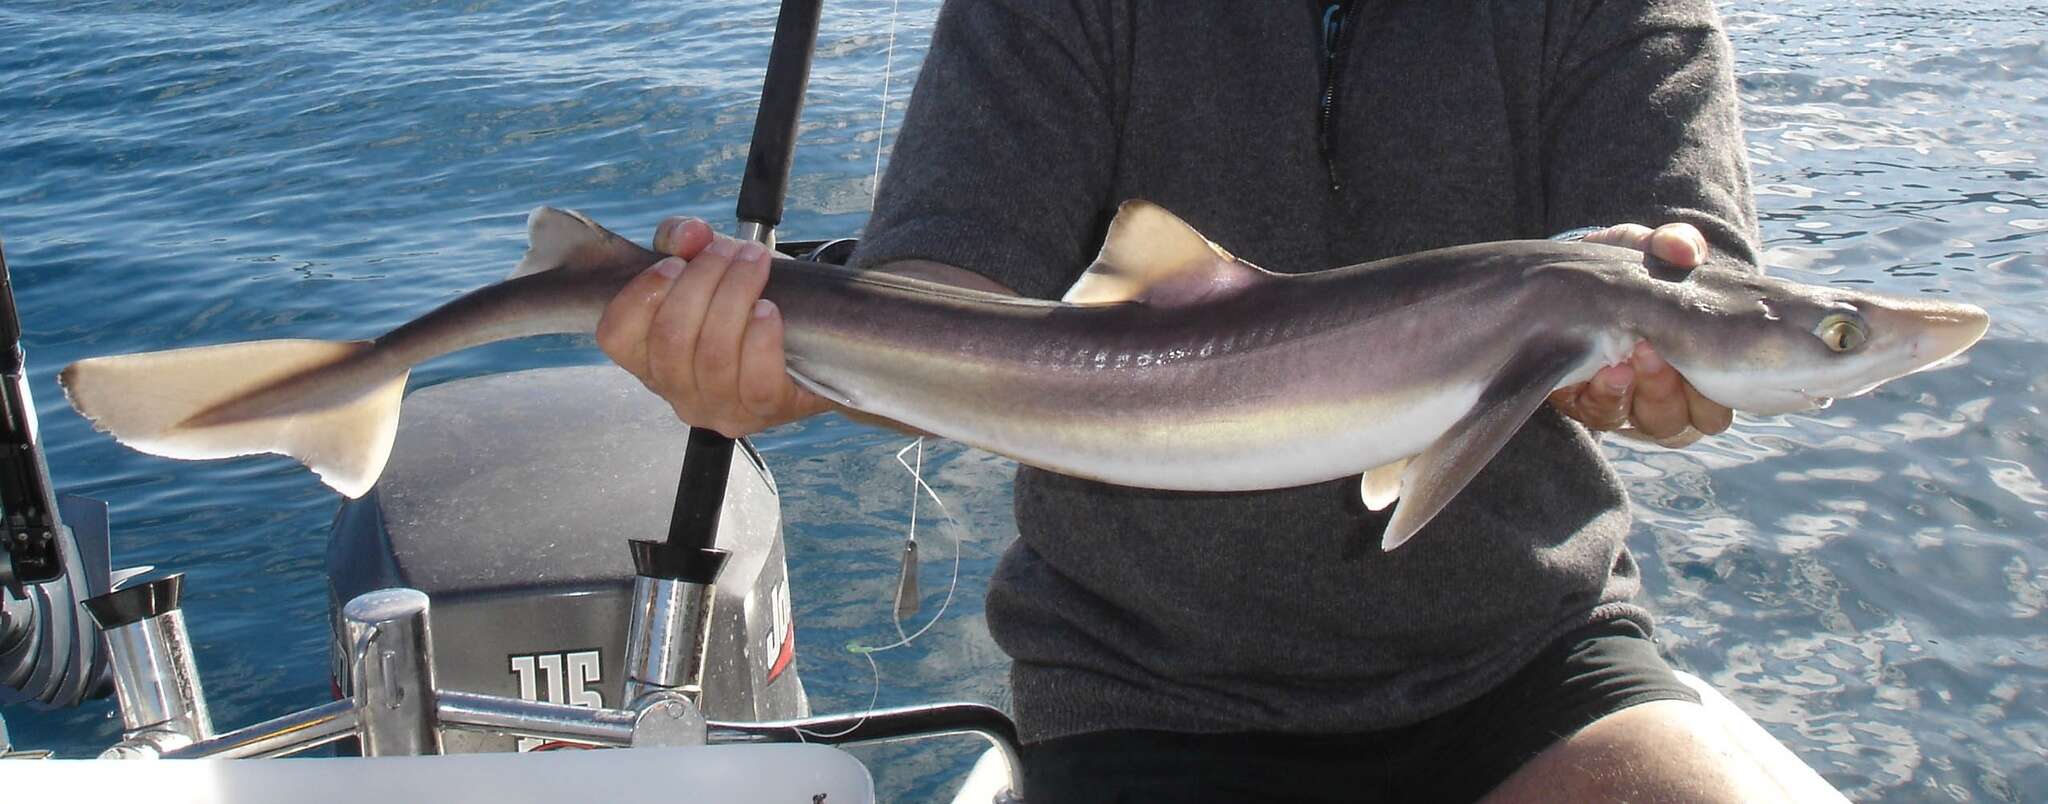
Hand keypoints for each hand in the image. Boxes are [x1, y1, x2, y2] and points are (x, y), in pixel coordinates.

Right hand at [596, 216, 830, 436]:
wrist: (811, 343)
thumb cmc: (745, 305)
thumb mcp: (710, 265)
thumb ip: (686, 240)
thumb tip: (689, 235)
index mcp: (651, 361)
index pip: (616, 337)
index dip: (640, 294)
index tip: (675, 262)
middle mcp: (678, 393)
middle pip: (671, 338)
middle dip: (702, 280)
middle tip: (730, 250)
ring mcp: (721, 409)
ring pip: (714, 355)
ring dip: (735, 296)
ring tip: (755, 263)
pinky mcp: (766, 412)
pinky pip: (756, 380)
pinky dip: (762, 338)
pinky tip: (769, 310)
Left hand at [1546, 223, 1733, 446]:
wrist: (1574, 279)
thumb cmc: (1629, 270)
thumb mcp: (1649, 249)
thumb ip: (1671, 243)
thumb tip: (1686, 249)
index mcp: (1701, 365)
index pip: (1725, 400)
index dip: (1718, 389)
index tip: (1699, 350)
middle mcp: (1674, 394)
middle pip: (1694, 419)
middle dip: (1676, 388)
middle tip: (1652, 349)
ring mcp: (1634, 405)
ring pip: (1655, 422)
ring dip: (1643, 393)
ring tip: (1625, 359)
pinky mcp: (1592, 406)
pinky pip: (1605, 417)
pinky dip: (1605, 397)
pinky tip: (1601, 371)